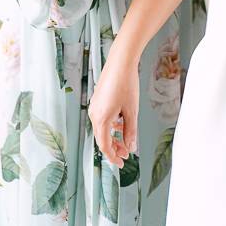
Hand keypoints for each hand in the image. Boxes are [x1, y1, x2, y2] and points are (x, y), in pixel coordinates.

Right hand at [89, 52, 139, 167]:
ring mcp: (94, 106)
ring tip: (126, 139)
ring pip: (102, 128)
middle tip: (126, 154)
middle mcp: (94, 114)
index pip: (104, 146)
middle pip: (102, 138)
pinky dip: (111, 125)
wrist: (120, 62)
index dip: (113, 157)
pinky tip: (121, 123)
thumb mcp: (131, 111)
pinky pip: (102, 118)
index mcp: (101, 119)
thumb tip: (130, 147)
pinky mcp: (97, 99)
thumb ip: (130, 132)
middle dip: (114, 148)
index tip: (122, 163)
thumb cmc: (126, 84)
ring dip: (113, 136)